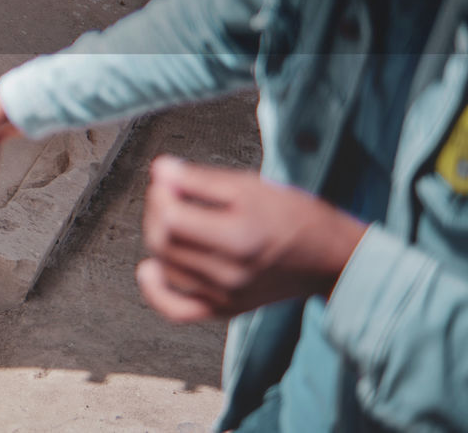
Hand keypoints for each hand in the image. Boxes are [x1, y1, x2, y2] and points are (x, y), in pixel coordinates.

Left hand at [138, 155, 366, 322]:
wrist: (329, 258)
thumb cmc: (294, 215)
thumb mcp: (251, 186)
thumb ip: (200, 180)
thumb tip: (159, 170)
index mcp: (239, 238)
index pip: (171, 217)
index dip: (161, 192)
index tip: (168, 176)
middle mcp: (230, 274)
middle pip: (163, 242)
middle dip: (156, 210)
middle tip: (169, 192)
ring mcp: (226, 297)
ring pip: (166, 267)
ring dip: (158, 238)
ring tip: (172, 216)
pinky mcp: (226, 309)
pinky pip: (177, 309)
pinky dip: (156, 291)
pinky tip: (150, 269)